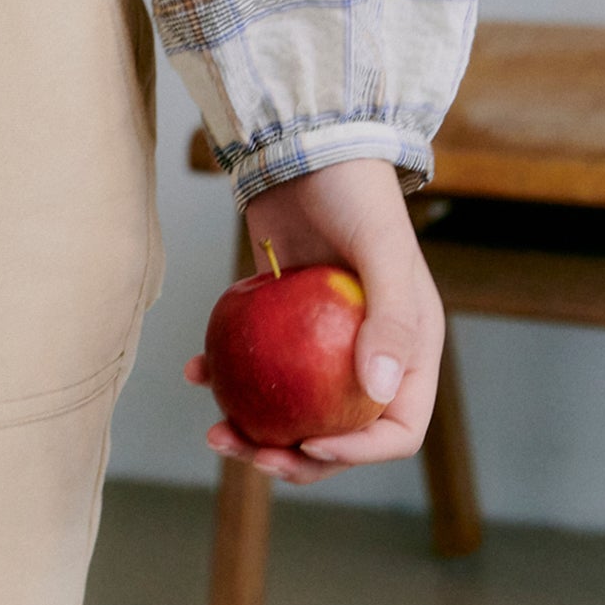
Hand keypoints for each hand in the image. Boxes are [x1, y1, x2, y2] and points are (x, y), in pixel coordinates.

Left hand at [182, 156, 442, 488]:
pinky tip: (195, 372)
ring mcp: (324, 341)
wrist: (309, 146)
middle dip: (296, 458)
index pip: (397, 428)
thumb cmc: (355, 194)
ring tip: (215, 430)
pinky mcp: (283, 320)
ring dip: (255, 429)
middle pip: (340, 431)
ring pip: (293, 407)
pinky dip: (227, 373)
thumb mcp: (380, 252)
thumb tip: (378, 392)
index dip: (356, 451)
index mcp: (410, 352)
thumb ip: (390, 320)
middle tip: (250, 455)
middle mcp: (371, 354)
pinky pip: (258, 363)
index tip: (306, 442)